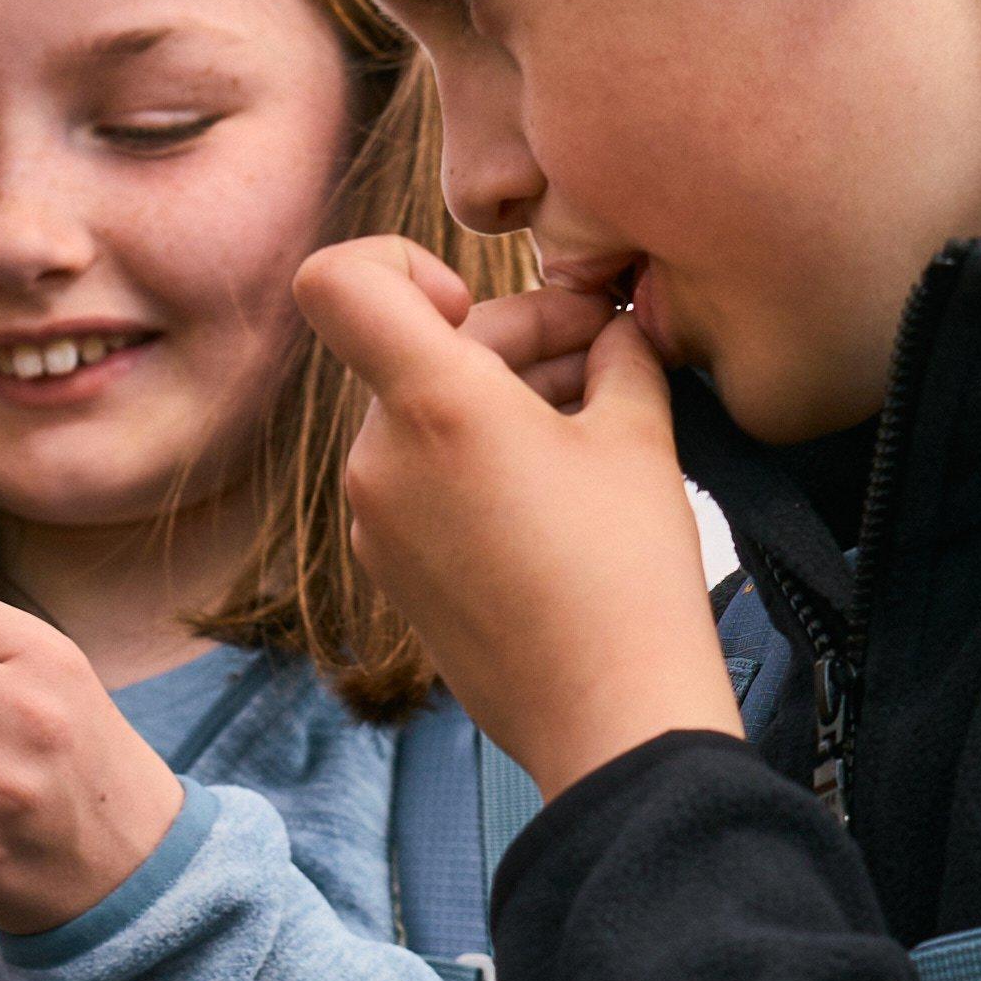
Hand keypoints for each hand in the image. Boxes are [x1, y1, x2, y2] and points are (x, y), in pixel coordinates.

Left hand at [299, 241, 739, 800]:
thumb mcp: (641, 433)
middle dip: (512, 340)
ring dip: (502, 400)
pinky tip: (558, 487)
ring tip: (597, 420)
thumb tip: (613, 327)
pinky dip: (476, 460)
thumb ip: (617, 351)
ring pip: (421, 415)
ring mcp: (374, 518)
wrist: (606, 717)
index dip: (398, 263)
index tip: (472, 304)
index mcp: (433, 406)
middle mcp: (380, 458)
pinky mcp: (388, 567)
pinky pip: (420, 478)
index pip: (339, 282)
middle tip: (607, 353)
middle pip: (416, 351)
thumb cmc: (628, 572)